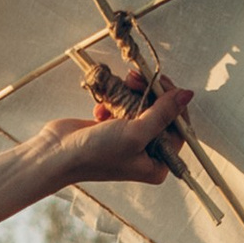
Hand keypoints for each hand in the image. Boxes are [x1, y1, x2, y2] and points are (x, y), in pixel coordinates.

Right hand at [38, 77, 193, 191]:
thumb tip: (187, 95)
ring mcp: (130, 141)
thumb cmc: (97, 153)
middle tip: (135, 78)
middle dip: (148, 93)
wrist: (57, 154)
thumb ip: (163, 113)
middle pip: (161, 114)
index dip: (173, 103)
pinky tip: (101, 109)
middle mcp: (146, 154)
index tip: (161, 83)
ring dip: (130, 94)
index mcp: (157, 164)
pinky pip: (123, 107)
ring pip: (141, 106)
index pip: (179, 128)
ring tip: (118, 88)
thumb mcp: (136, 132)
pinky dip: (113, 103)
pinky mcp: (114, 128)